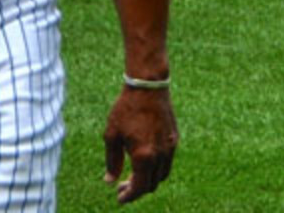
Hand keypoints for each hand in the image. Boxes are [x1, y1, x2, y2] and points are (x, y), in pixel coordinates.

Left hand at [103, 85, 177, 203]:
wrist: (148, 85)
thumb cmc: (126, 108)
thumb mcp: (112, 134)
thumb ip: (112, 161)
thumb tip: (110, 181)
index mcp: (143, 155)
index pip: (139, 187)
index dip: (129, 196)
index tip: (119, 198)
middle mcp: (160, 155)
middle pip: (152, 184)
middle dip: (137, 190)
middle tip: (122, 187)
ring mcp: (169, 147)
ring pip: (162, 175)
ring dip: (148, 180)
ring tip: (133, 176)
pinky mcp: (174, 139)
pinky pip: (167, 162)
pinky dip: (157, 168)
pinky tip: (144, 161)